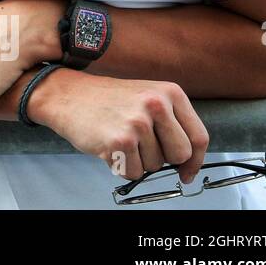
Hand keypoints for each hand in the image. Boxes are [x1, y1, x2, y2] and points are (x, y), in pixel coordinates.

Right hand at [29, 69, 209, 183]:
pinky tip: (109, 146)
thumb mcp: (146, 96)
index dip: (195, 160)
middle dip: (164, 159)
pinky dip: (122, 166)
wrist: (66, 94)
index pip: (199, 137)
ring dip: (138, 161)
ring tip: (119, 138)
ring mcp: (138, 123)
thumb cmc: (106, 100)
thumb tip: (189, 162)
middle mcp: (156, 104)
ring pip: (155, 166)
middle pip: (181, 154)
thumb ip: (171, 122)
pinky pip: (134, 172)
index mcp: (169, 92)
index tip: (187, 170)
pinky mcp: (120, 141)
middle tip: (143, 149)